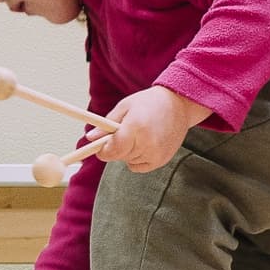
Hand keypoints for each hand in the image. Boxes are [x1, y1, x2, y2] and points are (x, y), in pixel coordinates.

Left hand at [91, 85, 209, 174]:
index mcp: (136, 127)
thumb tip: (90, 138)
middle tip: (122, 133)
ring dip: (128, 152)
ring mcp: (156, 153)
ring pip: (128, 161)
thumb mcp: (125, 107)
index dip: (102, 150)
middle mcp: (147, 143)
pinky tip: (145, 144)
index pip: (112, 150)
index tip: (100, 146)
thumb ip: (106, 125)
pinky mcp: (161, 160)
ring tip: (138, 134)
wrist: (179, 105)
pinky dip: (137, 158)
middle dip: (115, 147)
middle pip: (119, 156)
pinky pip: (139, 166)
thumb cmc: (149, 103)